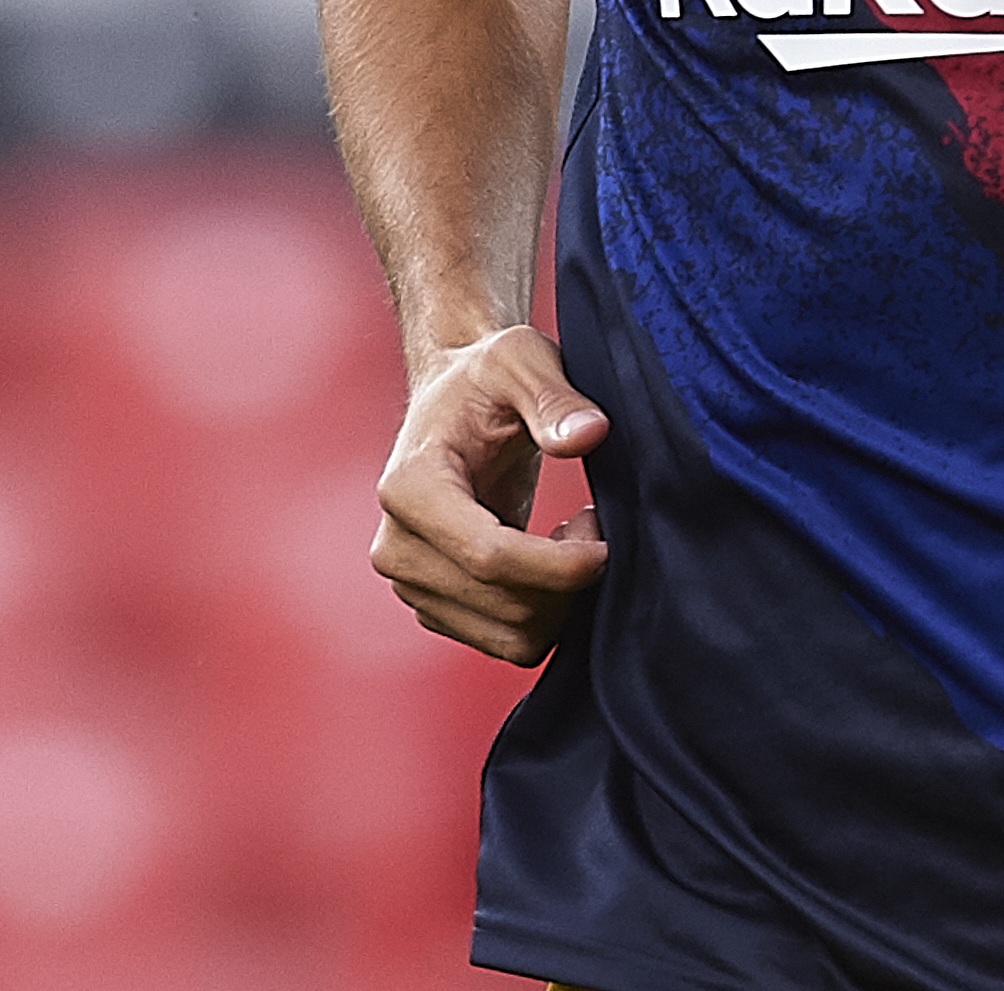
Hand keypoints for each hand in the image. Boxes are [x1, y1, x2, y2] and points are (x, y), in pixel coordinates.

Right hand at [368, 324, 609, 665]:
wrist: (457, 402)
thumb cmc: (487, 377)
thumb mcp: (521, 361)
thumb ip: (553, 396)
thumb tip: (587, 435)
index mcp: (409, 488)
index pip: (488, 556)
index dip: (558, 564)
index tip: (606, 541)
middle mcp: (396, 547)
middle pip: (506, 605)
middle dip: (568, 577)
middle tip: (593, 521)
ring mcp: (412, 584)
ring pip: (512, 636)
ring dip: (562, 599)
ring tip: (572, 535)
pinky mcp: (437, 607)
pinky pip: (509, 643)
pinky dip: (548, 613)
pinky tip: (553, 559)